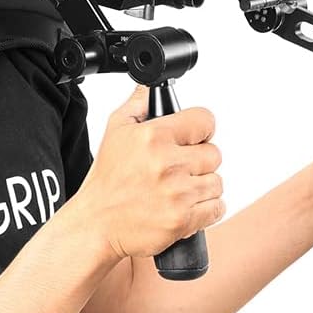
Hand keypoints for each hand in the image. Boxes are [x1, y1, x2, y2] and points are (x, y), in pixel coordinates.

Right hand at [73, 83, 224, 262]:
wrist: (96, 224)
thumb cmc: (106, 181)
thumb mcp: (114, 131)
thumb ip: (137, 105)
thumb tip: (149, 88)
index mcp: (153, 137)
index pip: (205, 121)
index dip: (200, 130)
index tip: (192, 138)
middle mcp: (167, 163)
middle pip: (214, 154)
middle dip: (199, 161)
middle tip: (179, 169)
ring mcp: (177, 193)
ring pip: (217, 182)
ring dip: (202, 187)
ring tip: (179, 190)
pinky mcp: (182, 219)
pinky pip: (216, 209)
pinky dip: (206, 210)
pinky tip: (184, 206)